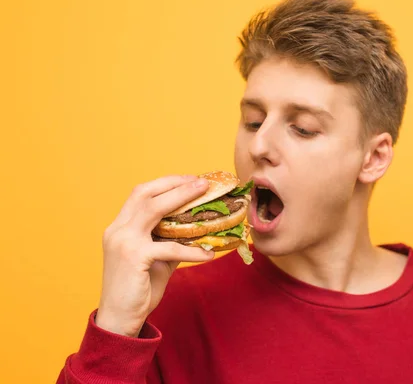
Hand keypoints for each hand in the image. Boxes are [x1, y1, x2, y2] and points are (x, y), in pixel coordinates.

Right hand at [95, 175, 214, 336]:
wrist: (118, 318)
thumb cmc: (137, 289)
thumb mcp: (156, 260)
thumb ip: (169, 241)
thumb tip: (197, 230)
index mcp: (120, 227)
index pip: (140, 193)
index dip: (166, 183)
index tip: (189, 180)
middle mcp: (118, 230)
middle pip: (146, 193)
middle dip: (174, 184)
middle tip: (200, 181)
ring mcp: (123, 241)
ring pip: (154, 209)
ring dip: (182, 198)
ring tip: (205, 194)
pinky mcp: (135, 257)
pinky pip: (171, 247)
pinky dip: (192, 249)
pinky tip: (209, 254)